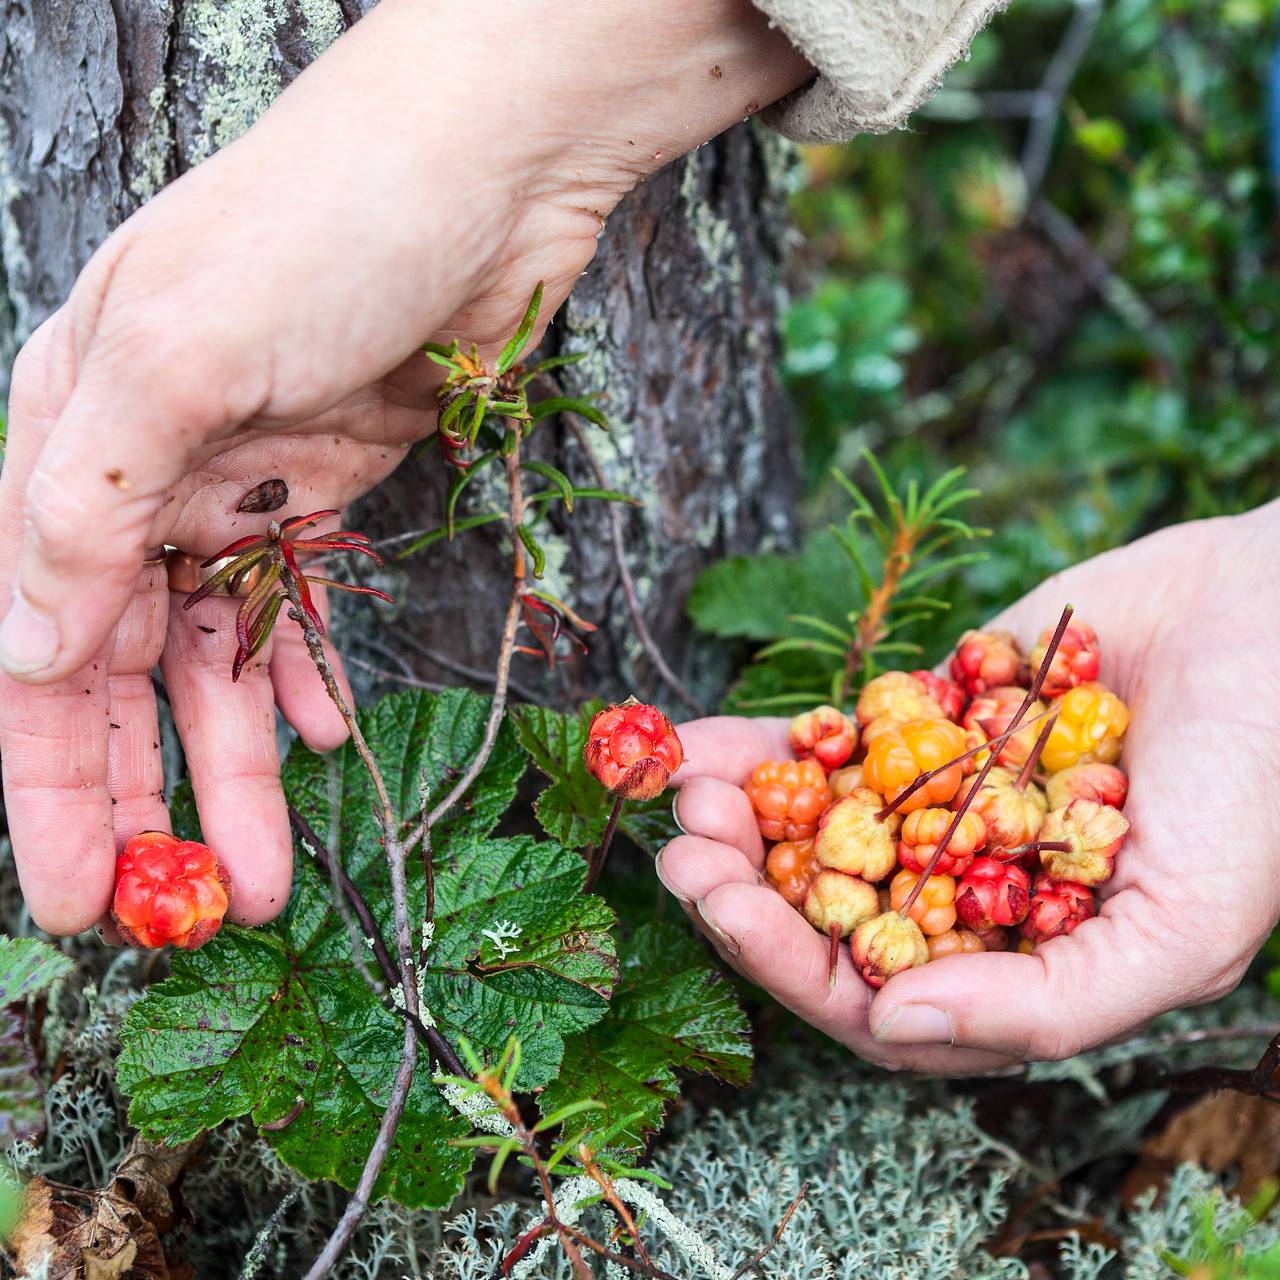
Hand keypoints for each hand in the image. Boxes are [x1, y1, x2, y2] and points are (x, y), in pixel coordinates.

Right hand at [0, 0, 809, 934]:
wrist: (484, 169)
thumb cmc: (322, 224)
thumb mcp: (177, 353)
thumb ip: (85, 507)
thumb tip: (31, 654)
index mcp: (67, 441)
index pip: (35, 646)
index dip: (48, 781)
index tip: (75, 895)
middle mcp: (144, 473)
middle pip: (127, 674)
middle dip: (147, 798)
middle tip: (185, 914)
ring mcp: (243, 484)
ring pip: (223, 660)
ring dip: (242, 767)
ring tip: (272, 870)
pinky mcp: (332, 486)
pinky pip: (300, 613)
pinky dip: (303, 680)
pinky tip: (319, 740)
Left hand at [660, 501, 1279, 1070]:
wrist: (1276, 618)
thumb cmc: (1259, 788)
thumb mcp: (1184, 927)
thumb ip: (1050, 1002)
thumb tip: (893, 1030)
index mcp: (1015, 967)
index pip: (877, 1000)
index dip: (791, 966)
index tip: (722, 908)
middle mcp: (964, 895)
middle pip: (825, 918)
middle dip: (743, 892)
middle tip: (680, 853)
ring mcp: (940, 808)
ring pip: (812, 831)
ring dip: (738, 818)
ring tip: (683, 789)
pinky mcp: (926, 726)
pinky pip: (827, 746)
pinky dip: (761, 746)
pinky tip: (696, 739)